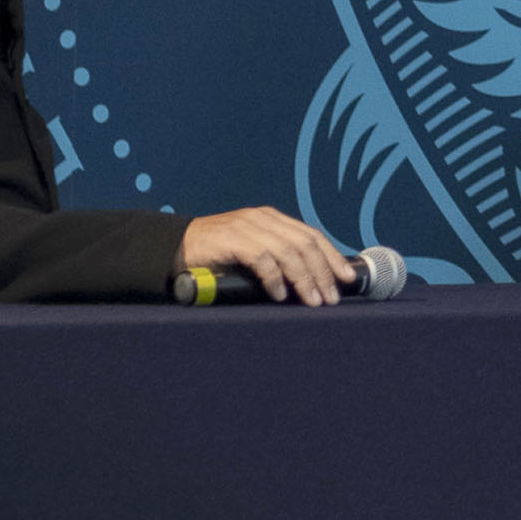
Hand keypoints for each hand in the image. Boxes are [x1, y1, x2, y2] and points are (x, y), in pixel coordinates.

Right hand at [181, 206, 356, 304]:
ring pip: (288, 251)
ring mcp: (247, 226)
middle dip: (323, 272)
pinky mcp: (231, 239)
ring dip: (304, 279)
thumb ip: (276, 258)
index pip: (311, 235)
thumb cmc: (216, 256)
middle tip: (330, 298)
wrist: (173, 248)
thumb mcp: (252, 251)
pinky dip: (274, 279)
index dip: (332, 257)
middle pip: (305, 243)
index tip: (346, 279)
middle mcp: (263, 219)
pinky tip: (279, 295)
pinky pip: (262, 259)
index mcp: (272, 219)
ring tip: (312, 300)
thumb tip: (310, 283)